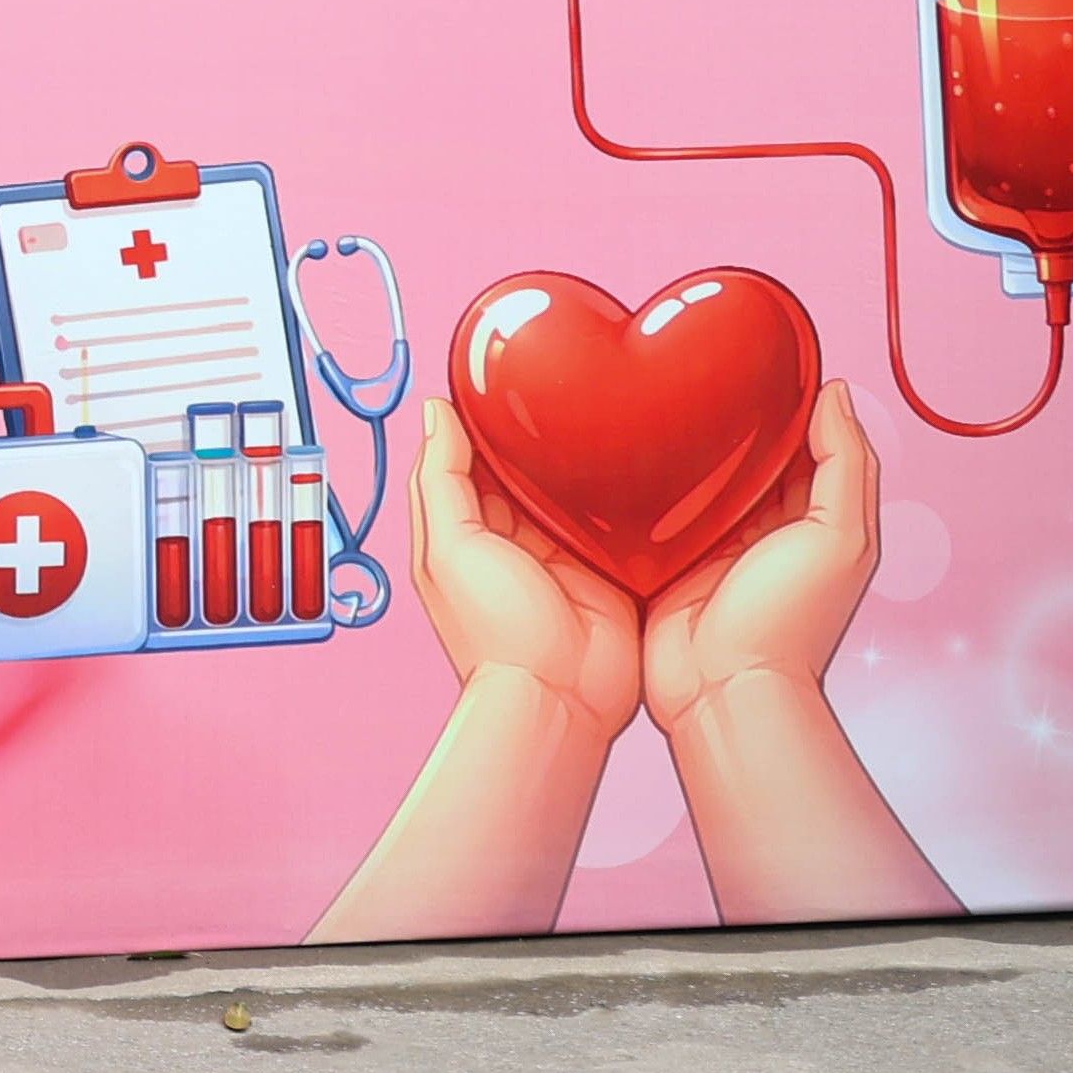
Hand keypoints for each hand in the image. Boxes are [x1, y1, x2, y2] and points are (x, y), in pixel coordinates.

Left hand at [405, 395, 642, 744]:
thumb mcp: (449, 547)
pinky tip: (638, 463)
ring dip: (585, 460)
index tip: (502, 376)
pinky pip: (616, 518)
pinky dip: (623, 494)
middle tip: (564, 385)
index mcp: (467, 526)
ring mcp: (565, 549)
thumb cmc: (493, 633)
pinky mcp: (610, 565)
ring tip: (606, 412)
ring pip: (572, 486)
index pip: (471, 455)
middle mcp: (515, 533)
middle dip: (540, 434)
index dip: (484, 419)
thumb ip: (442, 480)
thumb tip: (434, 413)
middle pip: (526, 467)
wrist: (561, 697)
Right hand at [646, 380, 880, 732]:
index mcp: (811, 516)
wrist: (719, 688)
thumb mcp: (840, 539)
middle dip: (728, 413)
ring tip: (652, 395)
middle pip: (745, 452)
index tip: (762, 352)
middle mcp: (761, 524)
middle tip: (694, 364)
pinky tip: (622, 447)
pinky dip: (641, 475)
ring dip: (680, 441)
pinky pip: (651, 502)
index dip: (788, 398)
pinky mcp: (660, 553)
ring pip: (696, 472)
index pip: (805, 441)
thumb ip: (845, 466)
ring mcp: (708, 539)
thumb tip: (835, 392)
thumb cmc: (788, 624)